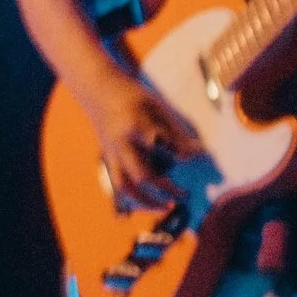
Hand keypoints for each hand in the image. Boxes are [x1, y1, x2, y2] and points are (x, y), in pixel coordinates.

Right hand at [80, 64, 197, 210]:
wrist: (96, 89)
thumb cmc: (131, 95)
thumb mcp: (156, 105)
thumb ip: (174, 130)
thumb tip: (197, 152)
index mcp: (135, 126)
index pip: (164, 146)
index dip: (184, 153)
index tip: (201, 156)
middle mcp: (121, 145)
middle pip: (143, 175)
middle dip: (166, 188)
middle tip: (186, 194)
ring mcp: (111, 154)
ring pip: (126, 187)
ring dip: (146, 201)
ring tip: (166, 207)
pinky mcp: (107, 159)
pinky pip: (119, 183)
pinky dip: (135, 196)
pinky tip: (151, 201)